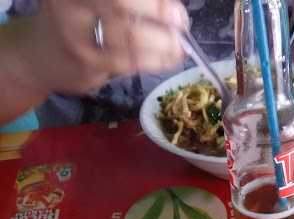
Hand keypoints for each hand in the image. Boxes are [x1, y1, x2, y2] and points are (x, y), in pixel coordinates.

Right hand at [15, 0, 188, 95]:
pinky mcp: (86, 62)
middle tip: (180, 21)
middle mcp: (71, 2)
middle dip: (159, 11)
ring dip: (163, 42)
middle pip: (121, 2)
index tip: (174, 6)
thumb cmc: (73, 22)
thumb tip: (169, 5)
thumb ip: (126, 2)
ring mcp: (76, 32)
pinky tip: (169, 58)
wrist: (38, 57)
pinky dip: (155, 60)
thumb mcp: (90, 1)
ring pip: (129, 35)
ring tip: (179, 46)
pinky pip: (128, 60)